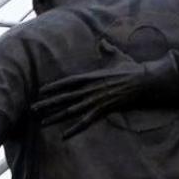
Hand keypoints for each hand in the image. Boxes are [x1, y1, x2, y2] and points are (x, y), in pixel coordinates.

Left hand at [35, 62, 173, 135]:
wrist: (146, 80)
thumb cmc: (133, 69)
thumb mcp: (119, 57)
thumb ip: (108, 50)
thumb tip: (103, 42)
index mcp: (92, 76)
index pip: (69, 81)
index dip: (55, 86)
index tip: (41, 91)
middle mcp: (91, 88)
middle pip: (65, 97)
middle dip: (48, 103)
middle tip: (32, 109)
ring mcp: (96, 99)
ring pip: (71, 110)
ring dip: (56, 117)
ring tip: (41, 122)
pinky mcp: (104, 109)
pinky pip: (86, 121)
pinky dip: (75, 129)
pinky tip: (64, 136)